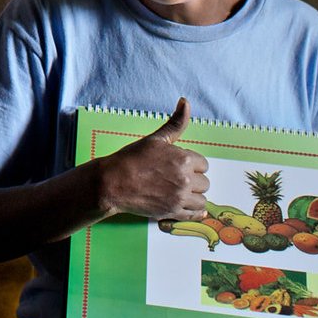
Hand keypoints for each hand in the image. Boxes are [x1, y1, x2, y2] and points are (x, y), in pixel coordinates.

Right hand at [98, 97, 209, 220]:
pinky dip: (194, 212)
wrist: (113, 182)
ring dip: (194, 197)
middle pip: (205, 182)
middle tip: (177, 180)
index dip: (192, 165)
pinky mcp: (173, 212)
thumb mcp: (155, 138)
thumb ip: (175, 123)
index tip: (179, 167)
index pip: (203, 164)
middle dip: (193, 181)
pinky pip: (195, 215)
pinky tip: (187, 206)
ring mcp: (180, 197)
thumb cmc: (132, 159)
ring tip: (180, 192)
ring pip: (202, 200)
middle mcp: (185, 179)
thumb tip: (185, 102)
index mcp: (184, 159)